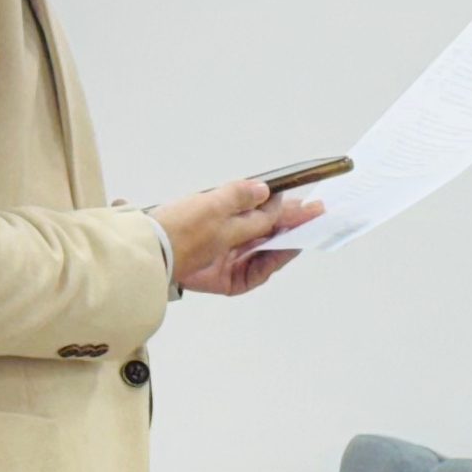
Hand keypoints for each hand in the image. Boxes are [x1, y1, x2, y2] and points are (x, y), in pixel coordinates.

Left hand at [148, 178, 325, 296]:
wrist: (154, 257)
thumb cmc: (178, 228)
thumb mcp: (212, 205)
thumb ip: (240, 198)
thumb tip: (266, 190)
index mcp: (224, 216)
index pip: (262, 211)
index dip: (285, 207)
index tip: (307, 202)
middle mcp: (230, 238)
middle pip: (269, 231)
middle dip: (293, 222)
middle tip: (318, 214)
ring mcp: (231, 260)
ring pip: (268, 250)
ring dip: (288, 239)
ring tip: (308, 228)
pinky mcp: (230, 280)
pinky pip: (259, 271)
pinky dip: (275, 260)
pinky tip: (288, 248)